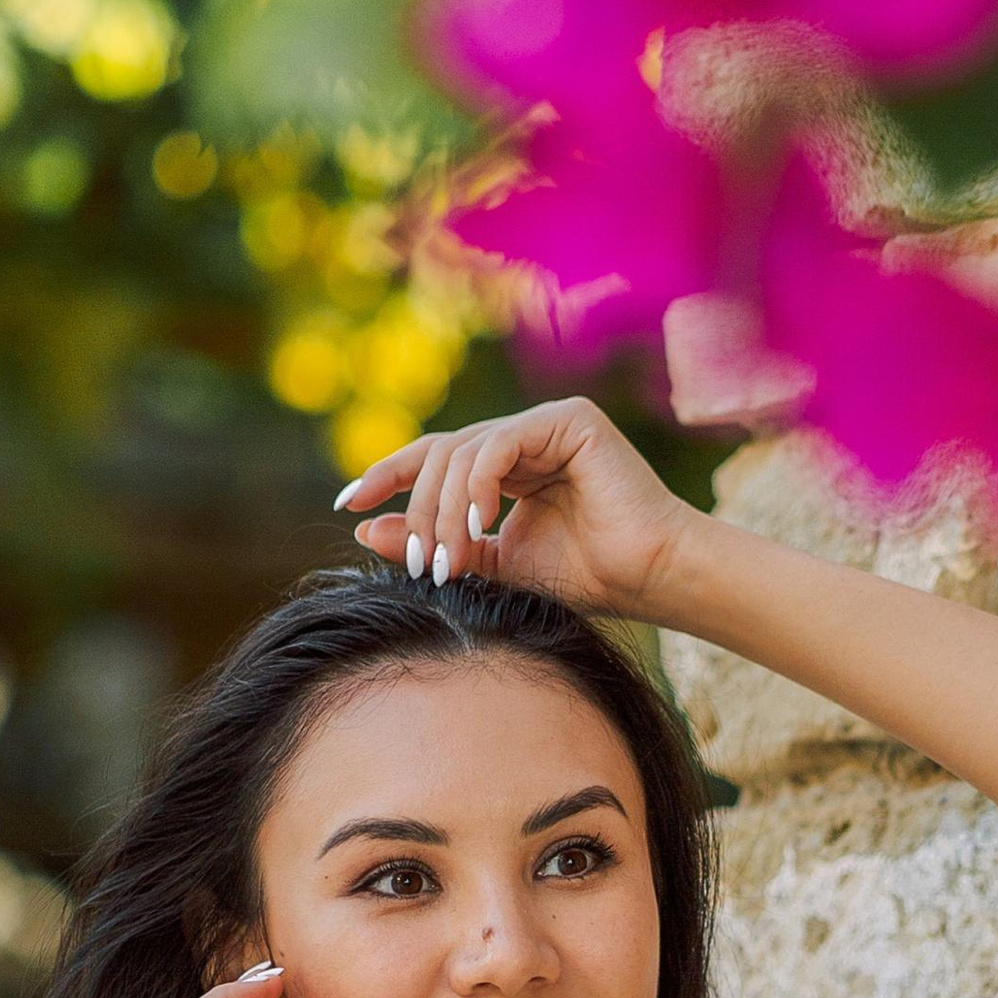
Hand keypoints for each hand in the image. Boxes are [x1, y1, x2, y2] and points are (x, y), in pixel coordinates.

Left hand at [336, 396, 699, 621]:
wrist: (649, 578)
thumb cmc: (586, 578)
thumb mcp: (493, 565)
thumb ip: (435, 546)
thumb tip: (362, 530)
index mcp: (509, 466)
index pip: (435, 458)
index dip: (388, 476)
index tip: (349, 505)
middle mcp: (524, 437)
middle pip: (442, 456)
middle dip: (419, 511)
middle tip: (422, 564)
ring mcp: (547, 423)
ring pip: (464, 451)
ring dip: (445, 510)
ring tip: (449, 559)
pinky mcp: (569, 419)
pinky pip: (499, 444)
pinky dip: (478, 485)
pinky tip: (477, 525)